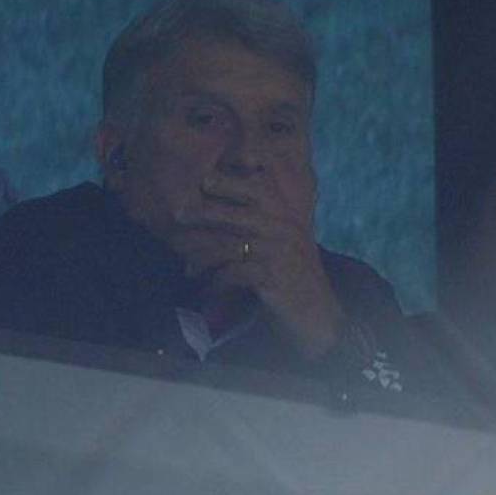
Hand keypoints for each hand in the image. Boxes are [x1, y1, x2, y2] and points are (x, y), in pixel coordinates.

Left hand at [168, 173, 343, 358]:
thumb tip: (220, 208)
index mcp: (285, 215)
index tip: (204, 181)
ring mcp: (277, 251)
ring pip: (227, 245)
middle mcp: (282, 228)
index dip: (228, 181)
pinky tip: (207, 289)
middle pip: (234, 213)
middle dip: (202, 212)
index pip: (256, 188)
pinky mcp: (270, 276)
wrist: (317, 314)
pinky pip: (231, 274)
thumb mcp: (283, 243)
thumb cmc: (293, 278)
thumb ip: (260, 224)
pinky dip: (215, 282)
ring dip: (202, 256)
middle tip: (178, 215)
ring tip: (188, 268)